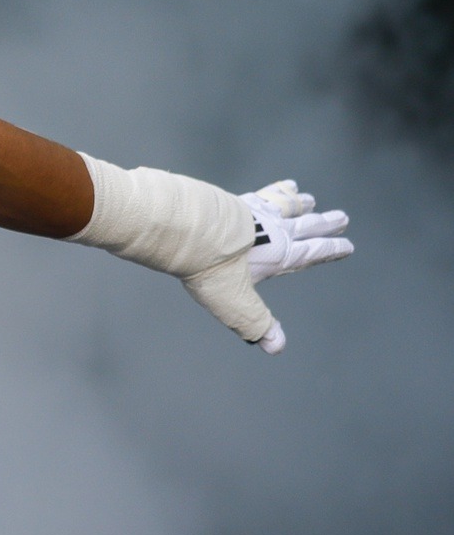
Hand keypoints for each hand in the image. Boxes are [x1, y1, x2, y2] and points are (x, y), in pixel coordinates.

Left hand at [187, 179, 351, 354]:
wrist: (185, 228)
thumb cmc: (210, 268)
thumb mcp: (235, 304)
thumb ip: (257, 324)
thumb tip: (276, 348)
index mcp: (279, 255)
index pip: (312, 252)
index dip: (331, 249)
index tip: (348, 246)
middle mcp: (272, 231)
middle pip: (304, 225)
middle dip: (324, 224)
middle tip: (343, 217)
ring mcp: (252, 212)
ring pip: (284, 206)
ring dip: (299, 203)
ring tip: (310, 199)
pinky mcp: (232, 200)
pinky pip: (262, 193)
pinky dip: (276, 190)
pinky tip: (283, 186)